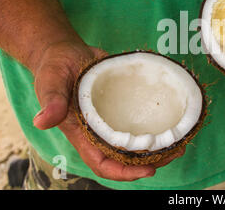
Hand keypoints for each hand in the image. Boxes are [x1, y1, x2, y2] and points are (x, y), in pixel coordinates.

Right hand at [31, 41, 184, 180]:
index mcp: (83, 133)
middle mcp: (100, 131)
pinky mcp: (124, 104)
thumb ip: (51, 101)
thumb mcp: (50, 81)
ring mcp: (114, 118)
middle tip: (176, 151)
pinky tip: (175, 118)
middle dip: (151, 160)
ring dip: (159, 145)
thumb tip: (43, 121)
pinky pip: (141, 118)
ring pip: (137, 141)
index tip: (149, 168)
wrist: (65, 52)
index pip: (103, 163)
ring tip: (181, 140)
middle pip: (126, 157)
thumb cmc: (54, 69)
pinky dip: (157, 122)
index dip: (125, 172)